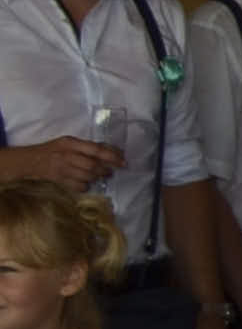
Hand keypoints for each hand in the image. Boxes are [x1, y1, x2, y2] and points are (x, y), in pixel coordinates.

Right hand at [2, 138, 124, 193]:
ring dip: (98, 178)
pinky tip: (87, 183)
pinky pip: (78, 186)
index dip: (112, 156)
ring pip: (87, 176)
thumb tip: (110, 150)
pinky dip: (86, 186)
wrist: (30, 161)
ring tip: (102, 176)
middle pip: (92, 165)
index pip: (96, 150)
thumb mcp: (68, 142)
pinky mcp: (59, 180)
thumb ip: (86, 146)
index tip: (123, 161)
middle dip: (105, 170)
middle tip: (111, 171)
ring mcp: (62, 169)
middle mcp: (67, 155)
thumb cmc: (52, 149)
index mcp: (70, 143)